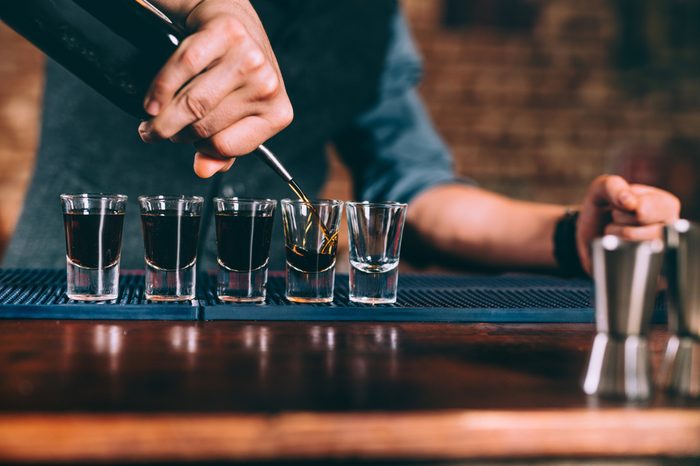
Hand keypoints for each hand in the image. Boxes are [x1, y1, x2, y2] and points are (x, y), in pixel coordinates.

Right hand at [138, 0, 292, 177]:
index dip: (201, 149)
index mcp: (277, 112)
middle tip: (156, 135)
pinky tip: (152, 103)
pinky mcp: (225, 33)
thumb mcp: (239, 115)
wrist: (234, 21)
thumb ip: (224, 150)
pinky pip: (183, 68)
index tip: (186, 145)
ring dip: (164, 118)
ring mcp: (248, 58)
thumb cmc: (236, 74)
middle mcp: (267, 84)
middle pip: (207, 125)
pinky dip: (161, 89)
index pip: (228, 146)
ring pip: (194, 102)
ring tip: (151, 124)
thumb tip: (203, 171)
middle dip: (175, 135)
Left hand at [576, 175, 679, 272]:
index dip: (623, 210)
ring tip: (617, 233)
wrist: (591, 233)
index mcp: (666, 205)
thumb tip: (629, 202)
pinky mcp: (651, 271)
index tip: (621, 205)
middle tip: (617, 220)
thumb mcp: (601, 189)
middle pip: (637, 233)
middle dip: (618, 225)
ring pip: (632, 251)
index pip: (643, 212)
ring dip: (615, 240)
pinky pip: (630, 266)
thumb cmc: (602, 207)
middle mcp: (670, 229)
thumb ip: (613, 187)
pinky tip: (618, 248)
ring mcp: (662, 251)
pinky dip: (615, 257)